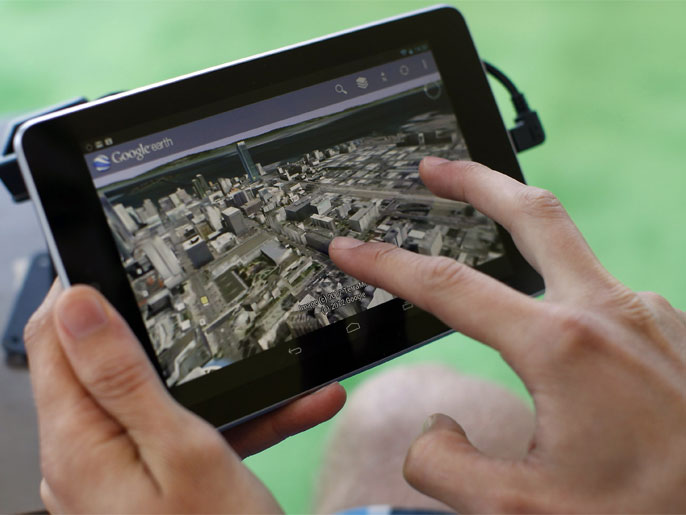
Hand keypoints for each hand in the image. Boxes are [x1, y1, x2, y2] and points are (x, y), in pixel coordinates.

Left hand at [25, 283, 344, 512]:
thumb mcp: (181, 449)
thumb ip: (122, 376)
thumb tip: (78, 306)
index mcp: (80, 443)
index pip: (54, 337)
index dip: (81, 289)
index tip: (118, 258)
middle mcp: (82, 458)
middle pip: (105, 365)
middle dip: (161, 333)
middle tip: (201, 308)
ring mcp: (111, 474)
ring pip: (153, 400)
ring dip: (213, 383)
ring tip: (271, 374)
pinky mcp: (140, 486)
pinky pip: (174, 436)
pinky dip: (223, 421)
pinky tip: (280, 413)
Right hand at [329, 157, 685, 512]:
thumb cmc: (646, 513)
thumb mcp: (521, 511)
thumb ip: (445, 467)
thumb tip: (434, 429)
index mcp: (562, 348)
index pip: (448, 288)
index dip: (387, 264)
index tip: (351, 248)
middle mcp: (608, 312)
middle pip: (531, 213)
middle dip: (474, 181)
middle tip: (434, 168)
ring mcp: (647, 313)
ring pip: (570, 246)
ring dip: (521, 227)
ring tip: (487, 226)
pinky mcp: (669, 328)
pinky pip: (601, 290)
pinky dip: (562, 284)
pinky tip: (553, 313)